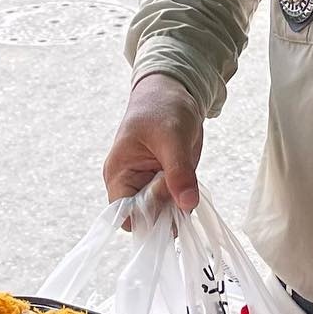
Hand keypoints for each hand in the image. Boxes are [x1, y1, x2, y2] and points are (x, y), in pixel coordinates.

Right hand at [103, 73, 204, 213]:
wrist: (175, 93)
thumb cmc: (163, 108)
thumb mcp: (172, 137)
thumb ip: (178, 171)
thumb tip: (187, 203)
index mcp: (119, 174)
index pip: (123, 215)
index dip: (145, 219)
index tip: (167, 208)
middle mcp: (131, 185)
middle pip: (144, 220)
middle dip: (165, 216)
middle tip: (183, 198)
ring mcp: (151, 186)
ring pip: (163, 216)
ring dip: (178, 212)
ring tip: (189, 192)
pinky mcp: (168, 185)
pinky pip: (175, 205)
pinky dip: (186, 204)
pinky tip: (193, 192)